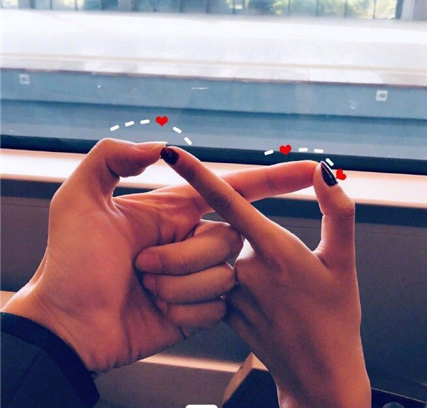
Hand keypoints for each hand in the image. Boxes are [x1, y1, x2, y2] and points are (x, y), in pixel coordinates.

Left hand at [2, 139, 314, 373]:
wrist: (68, 327)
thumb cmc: (69, 264)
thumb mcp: (78, 199)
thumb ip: (111, 158)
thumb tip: (158, 147)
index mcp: (174, 211)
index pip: (233, 190)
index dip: (273, 180)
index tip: (308, 172)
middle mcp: (191, 240)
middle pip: (228, 238)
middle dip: (185, 256)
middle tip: (139, 264)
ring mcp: (197, 277)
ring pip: (223, 275)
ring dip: (180, 285)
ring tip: (143, 287)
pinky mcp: (199, 311)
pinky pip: (215, 308)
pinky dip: (184, 311)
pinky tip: (156, 311)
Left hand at [160, 147, 370, 407]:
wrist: (319, 379)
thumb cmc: (337, 320)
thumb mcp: (345, 263)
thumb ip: (337, 213)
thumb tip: (324, 173)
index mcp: (273, 250)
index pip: (227, 202)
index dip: (198, 175)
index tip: (171, 152)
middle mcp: (246, 271)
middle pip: (203, 235)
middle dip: (192, 238)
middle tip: (192, 241)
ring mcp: (231, 297)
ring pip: (196, 266)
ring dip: (186, 265)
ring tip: (190, 273)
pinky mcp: (222, 318)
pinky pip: (201, 294)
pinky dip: (199, 288)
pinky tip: (218, 294)